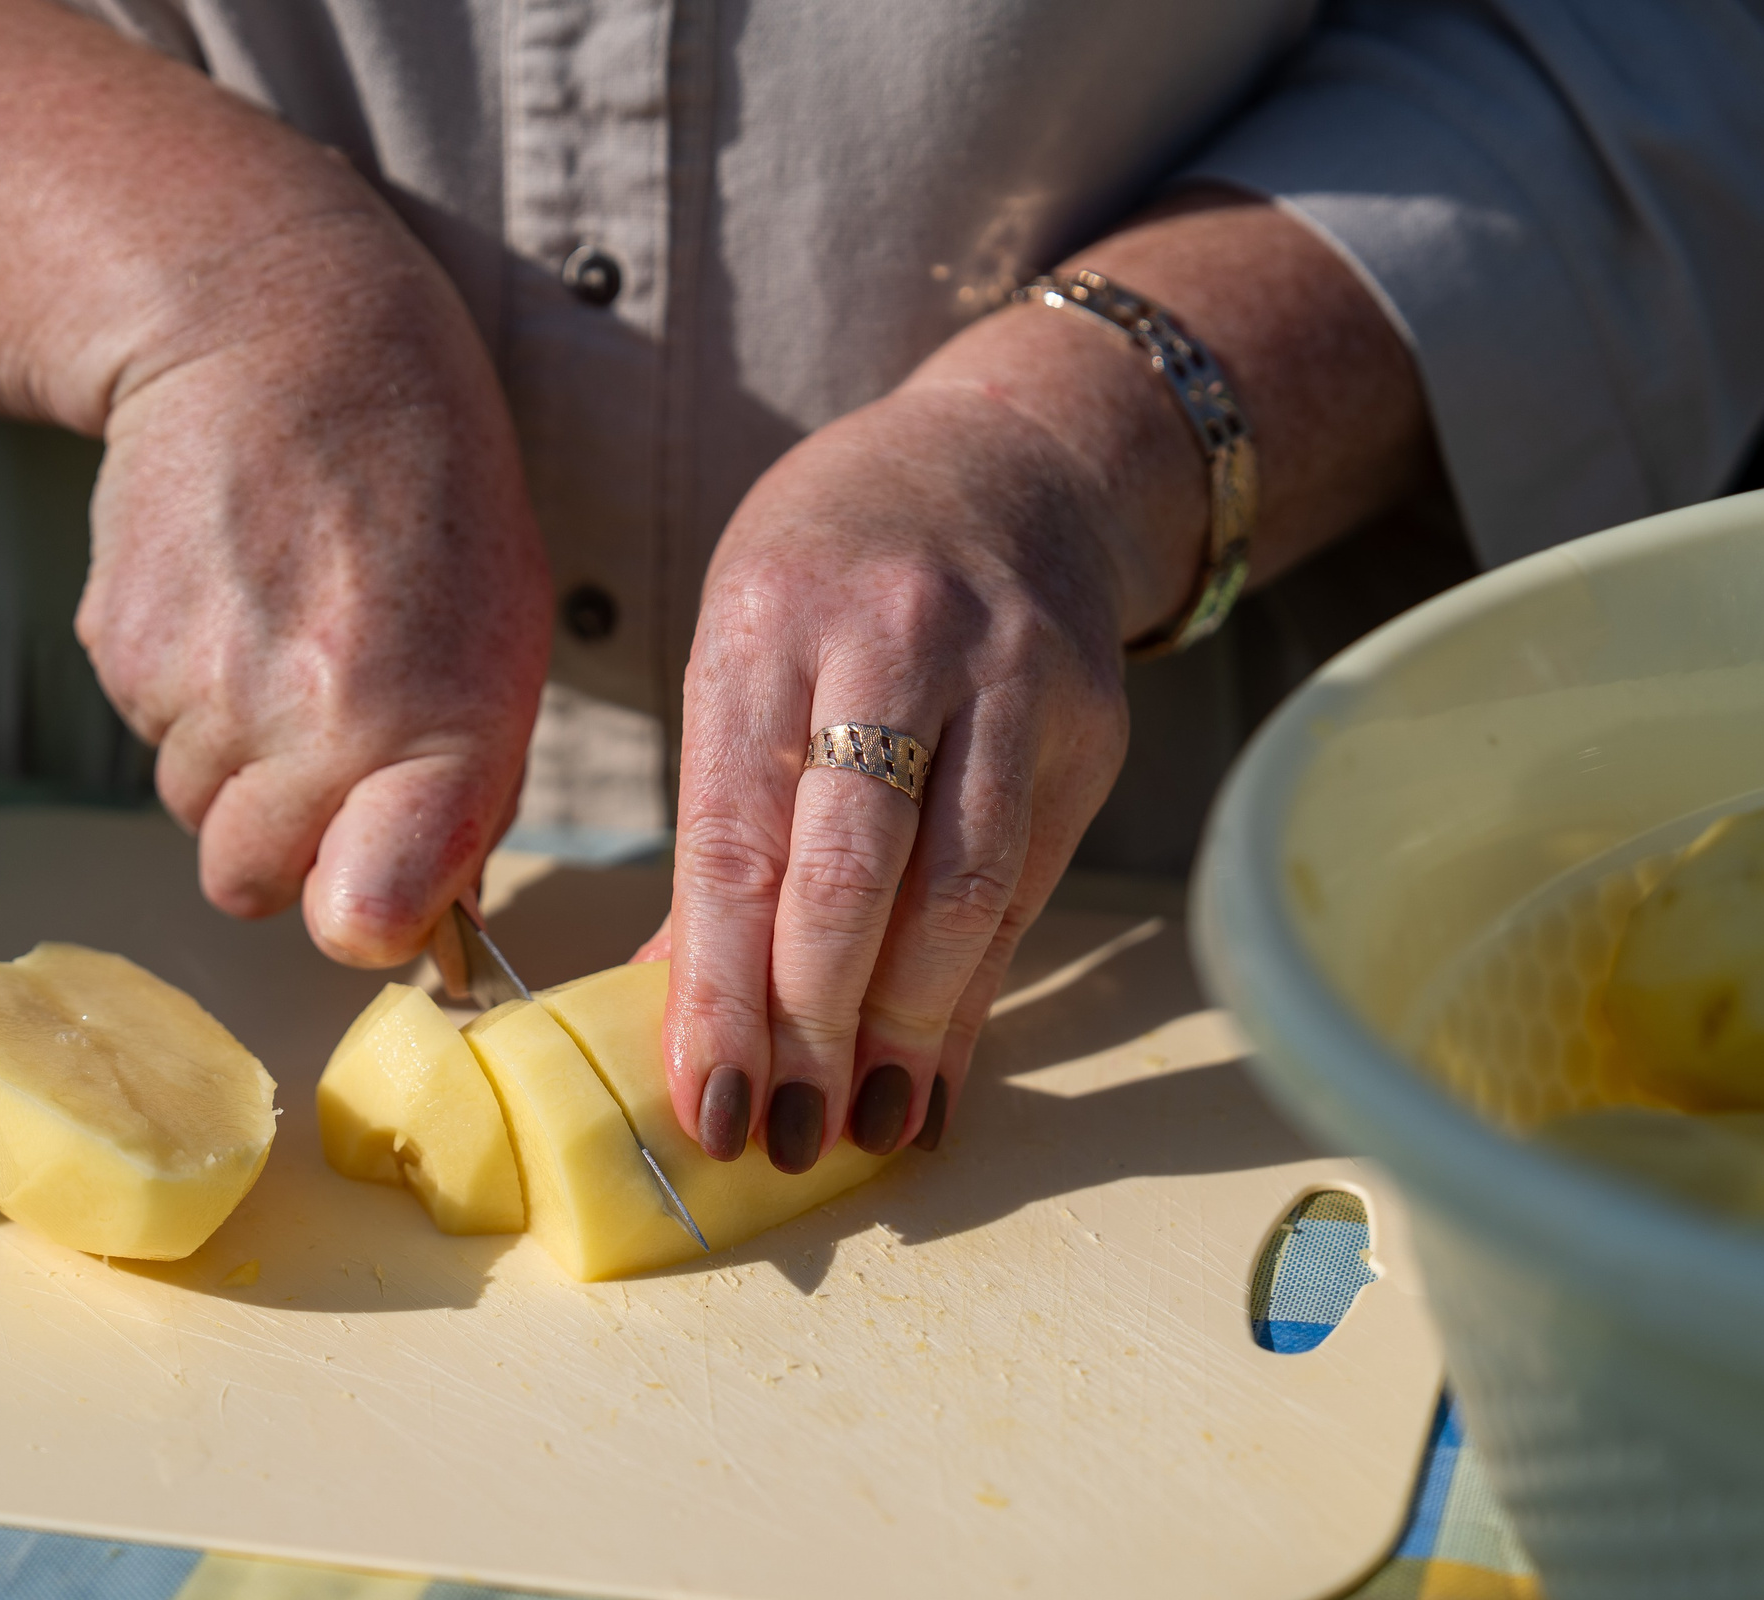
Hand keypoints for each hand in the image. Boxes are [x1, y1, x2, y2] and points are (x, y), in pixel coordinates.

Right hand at [77, 224, 550, 964]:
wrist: (284, 338)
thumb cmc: (428, 493)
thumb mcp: (504, 638)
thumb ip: (467, 786)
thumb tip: (418, 911)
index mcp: (432, 729)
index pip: (362, 918)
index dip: (364, 920)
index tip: (380, 887)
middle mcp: (307, 724)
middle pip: (253, 884)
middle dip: (288, 838)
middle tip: (331, 735)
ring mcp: (198, 688)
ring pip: (194, 809)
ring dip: (235, 760)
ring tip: (289, 636)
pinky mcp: (116, 645)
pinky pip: (148, 731)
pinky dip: (184, 691)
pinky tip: (234, 596)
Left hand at [654, 191, 1439, 1169]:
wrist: (1014, 462)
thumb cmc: (837, 569)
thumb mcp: (742, 642)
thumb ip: (719, 816)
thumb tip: (674, 1000)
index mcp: (770, 622)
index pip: (737, 835)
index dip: (722, 988)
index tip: (707, 1101)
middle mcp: (897, 641)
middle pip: (855, 871)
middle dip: (815, 1028)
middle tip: (783, 1137)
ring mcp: (1012, 679)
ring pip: (963, 891)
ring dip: (910, 1033)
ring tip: (867, 1127)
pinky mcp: (1089, 726)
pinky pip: (1024, 887)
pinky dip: (977, 993)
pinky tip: (940, 1069)